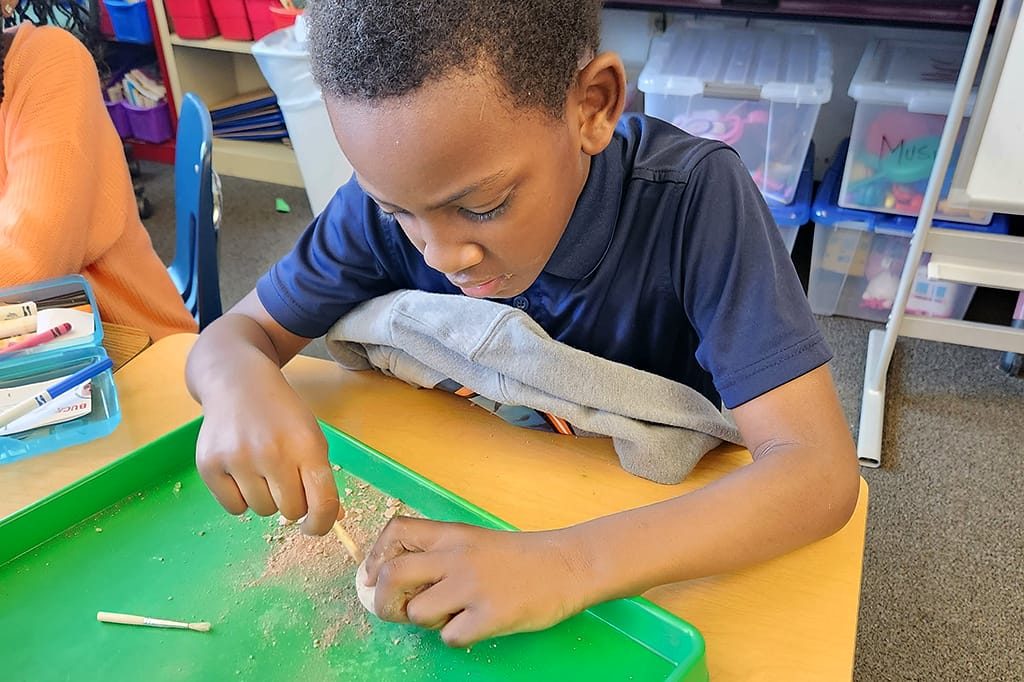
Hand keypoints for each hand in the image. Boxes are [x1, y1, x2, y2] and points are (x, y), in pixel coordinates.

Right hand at [194, 370, 339, 535]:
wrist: (237, 383)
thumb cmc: (281, 414)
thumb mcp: (310, 436)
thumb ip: (321, 477)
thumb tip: (332, 520)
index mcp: (306, 445)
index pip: (322, 502)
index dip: (322, 523)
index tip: (315, 526)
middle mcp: (272, 452)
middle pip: (291, 511)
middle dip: (291, 502)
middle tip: (284, 478)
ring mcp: (238, 459)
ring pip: (261, 510)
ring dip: (264, 497)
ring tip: (260, 467)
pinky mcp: (209, 465)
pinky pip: (234, 508)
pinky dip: (240, 498)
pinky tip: (240, 471)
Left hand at [363, 517, 590, 646]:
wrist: (568, 565)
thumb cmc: (521, 556)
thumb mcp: (475, 541)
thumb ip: (440, 553)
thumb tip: (395, 576)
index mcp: (452, 535)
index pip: (396, 531)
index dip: (375, 556)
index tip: (372, 577)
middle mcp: (457, 557)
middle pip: (393, 575)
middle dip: (384, 600)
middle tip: (398, 610)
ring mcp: (473, 586)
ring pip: (418, 612)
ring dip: (426, 621)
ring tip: (450, 615)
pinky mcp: (491, 615)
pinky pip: (450, 637)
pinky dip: (456, 638)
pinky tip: (474, 626)